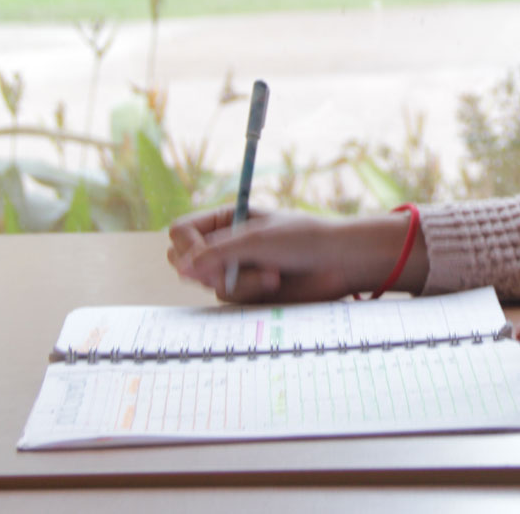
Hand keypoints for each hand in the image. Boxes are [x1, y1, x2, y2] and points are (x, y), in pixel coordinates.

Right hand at [167, 205, 424, 304]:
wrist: (339, 264)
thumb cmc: (302, 240)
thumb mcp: (256, 239)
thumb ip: (216, 253)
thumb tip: (180, 267)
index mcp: (225, 219)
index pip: (181, 232)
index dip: (186, 248)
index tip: (203, 259)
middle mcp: (225, 244)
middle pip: (187, 261)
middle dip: (210, 269)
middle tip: (232, 270)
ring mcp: (234, 269)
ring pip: (209, 284)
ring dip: (240, 282)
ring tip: (273, 274)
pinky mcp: (248, 292)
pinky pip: (229, 300)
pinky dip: (250, 293)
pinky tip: (275, 283)